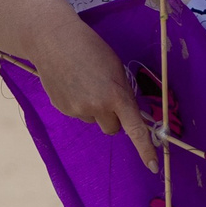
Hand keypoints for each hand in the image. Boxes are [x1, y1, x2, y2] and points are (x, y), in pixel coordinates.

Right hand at [29, 24, 157, 170]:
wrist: (52, 40)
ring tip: (83, 83)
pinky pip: (77, 114)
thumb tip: (125, 112)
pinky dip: (77, 103)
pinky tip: (70, 84)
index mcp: (116, 95)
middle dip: (113, 117)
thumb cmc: (90, 47)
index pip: (135, 129)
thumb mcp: (115, 68)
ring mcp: (77, 110)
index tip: (152, 167)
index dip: (145, 149)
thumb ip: (122, 93)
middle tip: (105, 94)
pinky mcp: (61, 108)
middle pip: (113, 128)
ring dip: (93, 109)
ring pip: (93, 120)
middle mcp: (98, 107)